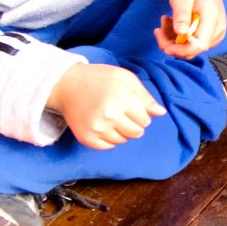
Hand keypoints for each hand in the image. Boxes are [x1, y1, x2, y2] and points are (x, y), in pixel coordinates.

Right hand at [46, 62, 165, 148]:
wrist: (66, 84)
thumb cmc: (99, 79)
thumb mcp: (125, 78)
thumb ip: (145, 96)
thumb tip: (161, 113)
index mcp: (121, 99)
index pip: (145, 120)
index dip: (141, 114)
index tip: (131, 107)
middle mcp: (109, 115)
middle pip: (137, 133)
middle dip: (134, 124)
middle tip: (122, 113)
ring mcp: (96, 128)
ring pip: (123, 140)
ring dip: (122, 131)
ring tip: (111, 117)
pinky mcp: (86, 138)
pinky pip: (108, 146)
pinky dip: (109, 138)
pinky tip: (102, 125)